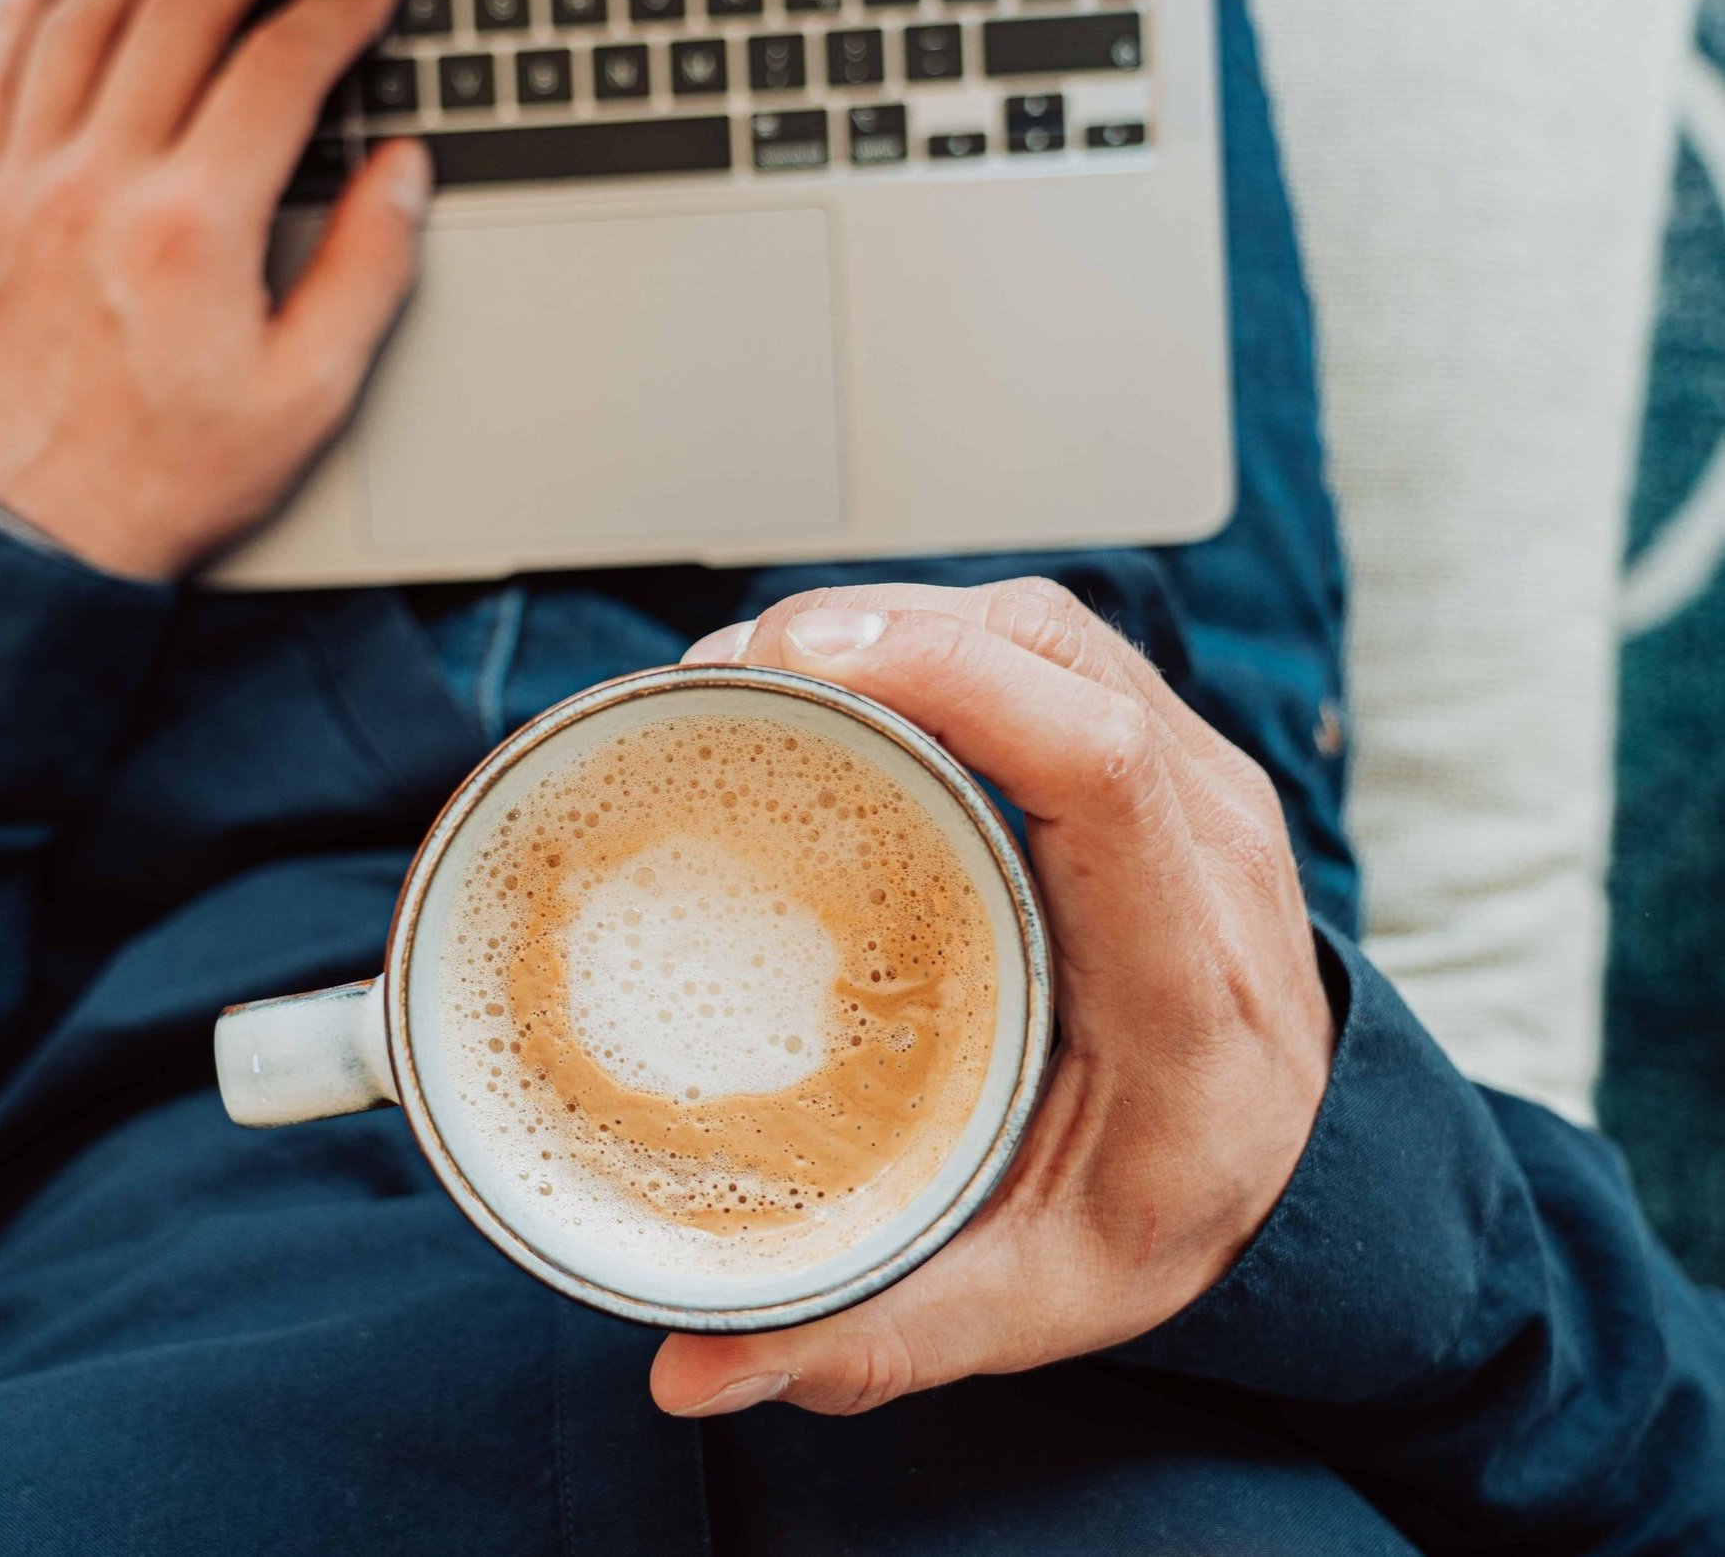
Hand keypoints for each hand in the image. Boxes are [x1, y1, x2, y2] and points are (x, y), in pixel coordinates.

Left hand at [0, 0, 430, 578]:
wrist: (27, 531)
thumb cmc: (162, 477)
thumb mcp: (305, 397)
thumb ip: (364, 272)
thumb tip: (400, 175)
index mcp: (192, 224)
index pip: (276, 70)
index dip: (334, 13)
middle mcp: (100, 181)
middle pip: (177, 15)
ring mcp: (25, 186)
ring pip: (81, 23)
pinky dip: (22, 9)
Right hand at [651, 581, 1337, 1417]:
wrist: (1299, 1155)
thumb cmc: (1171, 1208)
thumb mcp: (1039, 1294)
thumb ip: (875, 1333)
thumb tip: (688, 1370)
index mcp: (1189, 977)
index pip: (1100, 772)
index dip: (951, 682)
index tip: (798, 661)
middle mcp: (1208, 848)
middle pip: (1055, 660)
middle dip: (875, 629)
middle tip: (717, 674)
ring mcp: (1191, 783)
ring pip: (1044, 631)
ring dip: (894, 618)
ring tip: (752, 668)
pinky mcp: (1154, 755)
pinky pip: (1041, 650)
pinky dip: (929, 636)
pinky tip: (835, 678)